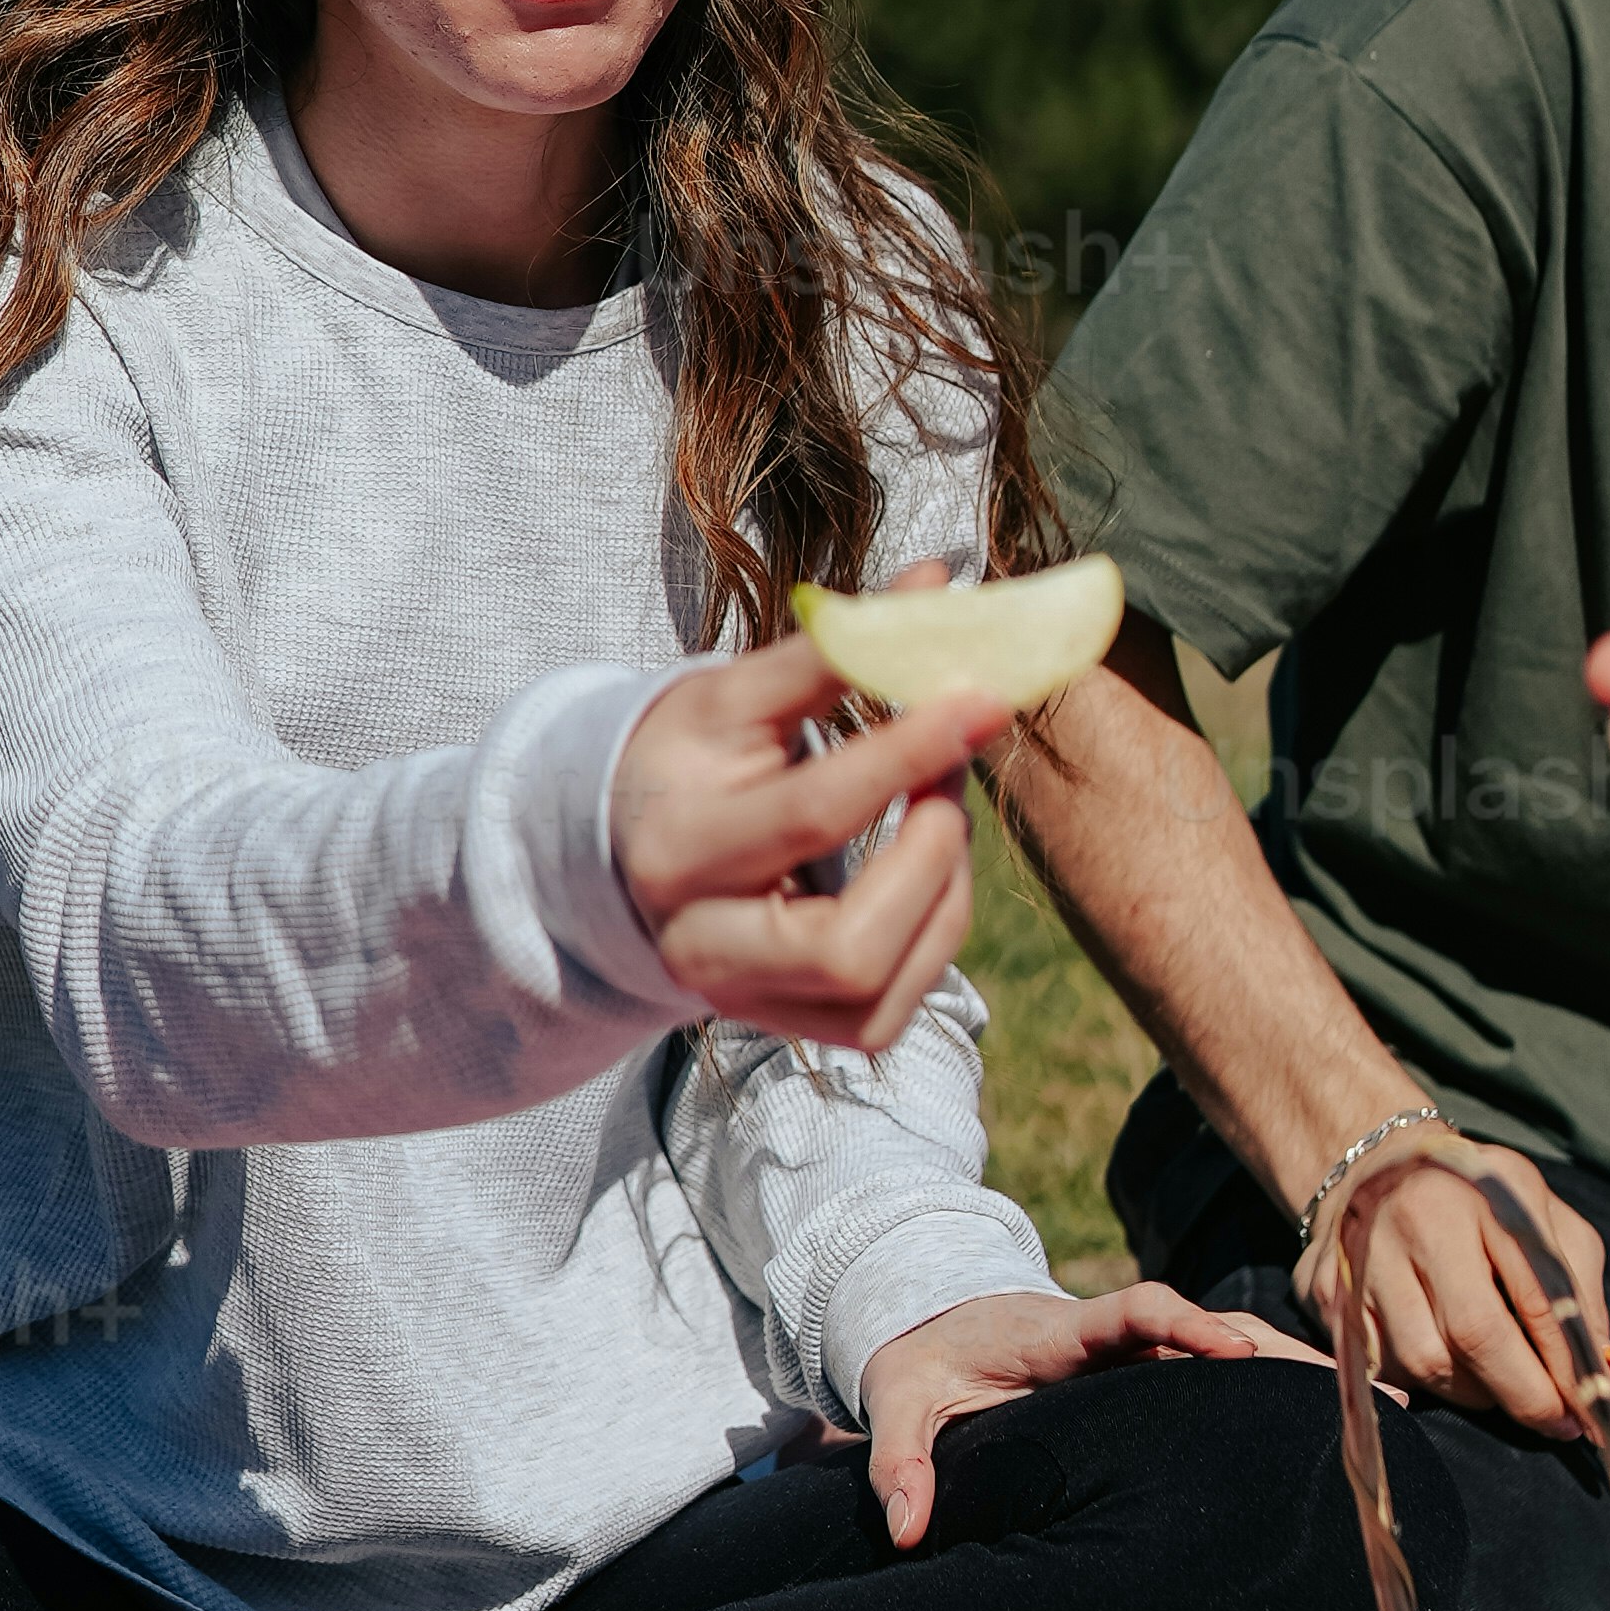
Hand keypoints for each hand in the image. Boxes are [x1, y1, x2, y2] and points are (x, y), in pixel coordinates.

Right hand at [612, 625, 1002, 1054]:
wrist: (627, 847)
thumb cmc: (691, 757)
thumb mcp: (737, 694)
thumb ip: (835, 648)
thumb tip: (937, 581)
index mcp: (678, 847)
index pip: (814, 811)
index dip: (910, 750)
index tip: (982, 695)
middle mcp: (701, 948)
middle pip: (848, 947)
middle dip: (930, 855)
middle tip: (949, 777)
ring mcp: (747, 1003)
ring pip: (879, 991)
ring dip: (943, 894)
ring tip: (938, 811)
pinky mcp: (794, 1029)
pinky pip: (888, 1014)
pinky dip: (933, 938)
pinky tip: (925, 871)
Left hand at [853, 1277, 1306, 1545]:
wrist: (933, 1329)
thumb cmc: (924, 1369)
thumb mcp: (900, 1405)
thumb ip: (901, 1462)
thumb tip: (910, 1531)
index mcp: (1065, 1331)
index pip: (1136, 1312)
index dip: (1185, 1326)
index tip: (1230, 1351)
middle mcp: (1118, 1337)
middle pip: (1212, 1330)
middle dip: (1281, 1354)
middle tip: (1351, 1389)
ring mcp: (1143, 1356)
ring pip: (1234, 1354)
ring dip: (1301, 1375)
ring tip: (1384, 1408)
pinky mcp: (1155, 1380)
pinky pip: (1226, 1380)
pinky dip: (1284, 1394)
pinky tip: (1349, 1423)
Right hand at [1296, 1136, 1609, 1435]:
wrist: (1376, 1164)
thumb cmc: (1476, 1198)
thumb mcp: (1540, 1213)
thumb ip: (1578, 1284)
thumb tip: (1607, 1371)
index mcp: (1482, 1195)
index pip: (1534, 1296)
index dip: (1567, 1366)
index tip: (1593, 1412)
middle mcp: (1415, 1222)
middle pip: (1471, 1337)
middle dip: (1522, 1396)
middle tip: (1554, 1422)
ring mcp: (1360, 1258)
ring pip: (1423, 1365)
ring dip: (1471, 1392)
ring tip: (1495, 1382)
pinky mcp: (1323, 1292)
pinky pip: (1380, 1370)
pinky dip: (1419, 1383)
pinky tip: (1440, 1361)